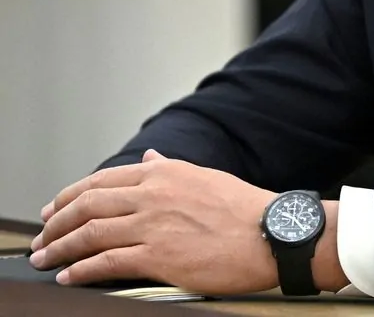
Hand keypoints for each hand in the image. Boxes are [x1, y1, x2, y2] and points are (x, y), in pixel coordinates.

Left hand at [30, 150, 277, 292]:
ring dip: (60, 248)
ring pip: (90, 234)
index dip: (69, 197)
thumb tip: (151, 158)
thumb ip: (172, 169)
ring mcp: (153, 225)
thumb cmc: (245, 209)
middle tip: (41, 238)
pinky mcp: (157, 256)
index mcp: (164, 173)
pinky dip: (82, 270)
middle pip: (87, 206)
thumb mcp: (206, 178)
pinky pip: (106, 262)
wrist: (271, 234)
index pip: (102, 181)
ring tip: (45, 258)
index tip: (52, 209)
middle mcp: (153, 195)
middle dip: (56, 223)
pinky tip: (70, 275)